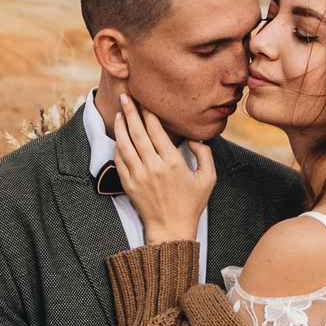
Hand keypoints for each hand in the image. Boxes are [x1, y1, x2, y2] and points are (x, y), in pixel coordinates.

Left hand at [110, 92, 213, 245]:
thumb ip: (204, 153)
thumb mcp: (208, 178)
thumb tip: (193, 137)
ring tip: (119, 113)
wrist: (171, 229)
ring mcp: (139, 176)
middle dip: (130, 112)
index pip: (157, 130)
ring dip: (121, 126)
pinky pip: (119, 160)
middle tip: (125, 97)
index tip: (144, 102)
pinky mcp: (129, 184)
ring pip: (125, 144)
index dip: (149, 113)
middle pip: (138, 132)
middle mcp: (154, 167)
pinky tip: (118, 137)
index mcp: (173, 162)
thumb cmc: (191, 203)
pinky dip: (117, 146)